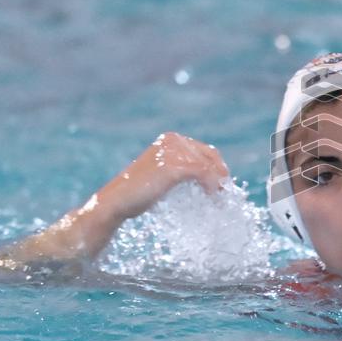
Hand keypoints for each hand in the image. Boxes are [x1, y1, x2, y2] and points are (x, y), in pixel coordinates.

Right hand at [102, 131, 230, 221]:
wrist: (117, 201)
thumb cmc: (139, 192)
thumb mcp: (163, 173)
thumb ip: (181, 168)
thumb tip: (209, 177)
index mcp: (170, 139)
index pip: (205, 150)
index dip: (217, 166)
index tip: (222, 183)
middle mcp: (173, 141)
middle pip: (210, 156)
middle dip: (220, 174)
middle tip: (225, 192)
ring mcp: (174, 152)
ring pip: (209, 166)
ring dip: (218, 182)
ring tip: (220, 199)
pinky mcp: (175, 166)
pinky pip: (204, 173)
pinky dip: (212, 185)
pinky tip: (212, 196)